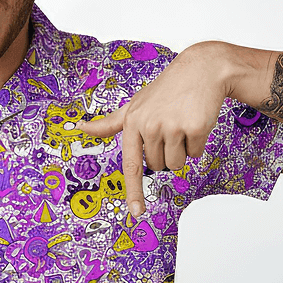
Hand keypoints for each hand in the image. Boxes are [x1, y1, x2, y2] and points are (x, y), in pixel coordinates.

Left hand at [81, 44, 228, 215]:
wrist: (201, 69)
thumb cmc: (165, 90)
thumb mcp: (134, 105)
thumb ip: (110, 123)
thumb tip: (81, 128)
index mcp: (131, 123)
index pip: (131, 165)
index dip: (134, 191)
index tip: (136, 212)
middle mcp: (149, 126)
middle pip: (158, 166)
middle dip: (166, 153)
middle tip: (170, 127)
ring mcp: (172, 126)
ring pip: (177, 164)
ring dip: (183, 150)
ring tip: (182, 124)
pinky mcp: (194, 127)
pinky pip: (196, 153)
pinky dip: (198, 142)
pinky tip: (196, 121)